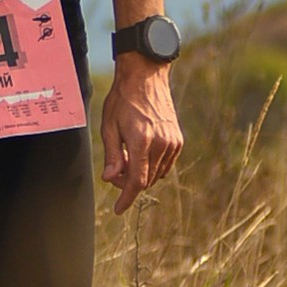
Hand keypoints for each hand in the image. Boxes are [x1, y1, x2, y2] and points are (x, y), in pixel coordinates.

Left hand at [98, 54, 183, 215]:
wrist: (146, 77)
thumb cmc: (123, 99)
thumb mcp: (109, 126)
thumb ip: (112, 155)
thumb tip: (110, 179)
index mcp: (142, 141)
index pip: (136, 181)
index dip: (126, 198)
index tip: (118, 209)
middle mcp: (161, 144)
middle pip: (146, 180)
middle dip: (129, 183)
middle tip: (116, 171)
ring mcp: (172, 142)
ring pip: (156, 174)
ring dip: (141, 174)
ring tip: (126, 156)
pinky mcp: (177, 140)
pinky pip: (165, 165)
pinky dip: (152, 166)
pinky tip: (140, 152)